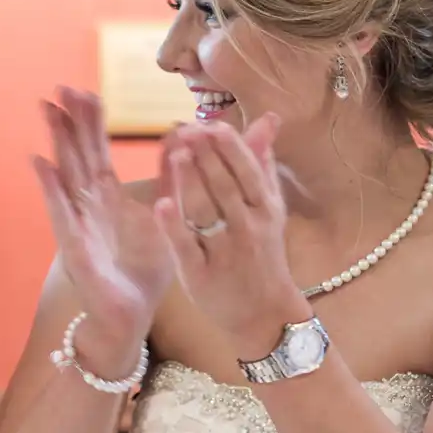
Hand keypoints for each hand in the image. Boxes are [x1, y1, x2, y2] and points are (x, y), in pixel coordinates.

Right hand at [31, 88, 175, 372]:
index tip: (86, 90)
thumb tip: (183, 136)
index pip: (96, 150)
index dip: (90, 121)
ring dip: (55, 142)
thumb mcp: (166, 215)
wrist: (131, 314)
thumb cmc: (143, 268)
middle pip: (75, 154)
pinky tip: (40, 162)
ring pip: (64, 174)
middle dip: (68, 121)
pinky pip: (60, 211)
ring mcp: (77, 222)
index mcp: (106, 196)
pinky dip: (50, 187)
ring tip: (47, 109)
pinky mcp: (74, 244)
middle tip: (60, 86)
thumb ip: (173, 177)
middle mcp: (87, 204)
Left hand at [154, 116, 309, 356]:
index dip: (231, 147)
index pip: (248, 172)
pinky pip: (186, 248)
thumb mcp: (271, 209)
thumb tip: (268, 119)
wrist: (265, 314)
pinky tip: (161, 204)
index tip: (212, 125)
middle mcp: (248, 229)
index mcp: (266, 210)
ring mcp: (225, 253)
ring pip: (207, 212)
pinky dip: (174, 226)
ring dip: (192, 181)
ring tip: (178, 154)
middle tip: (187, 131)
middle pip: (226, 187)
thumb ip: (263, 164)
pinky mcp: (201, 276)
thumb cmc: (264, 254)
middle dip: (207, 157)